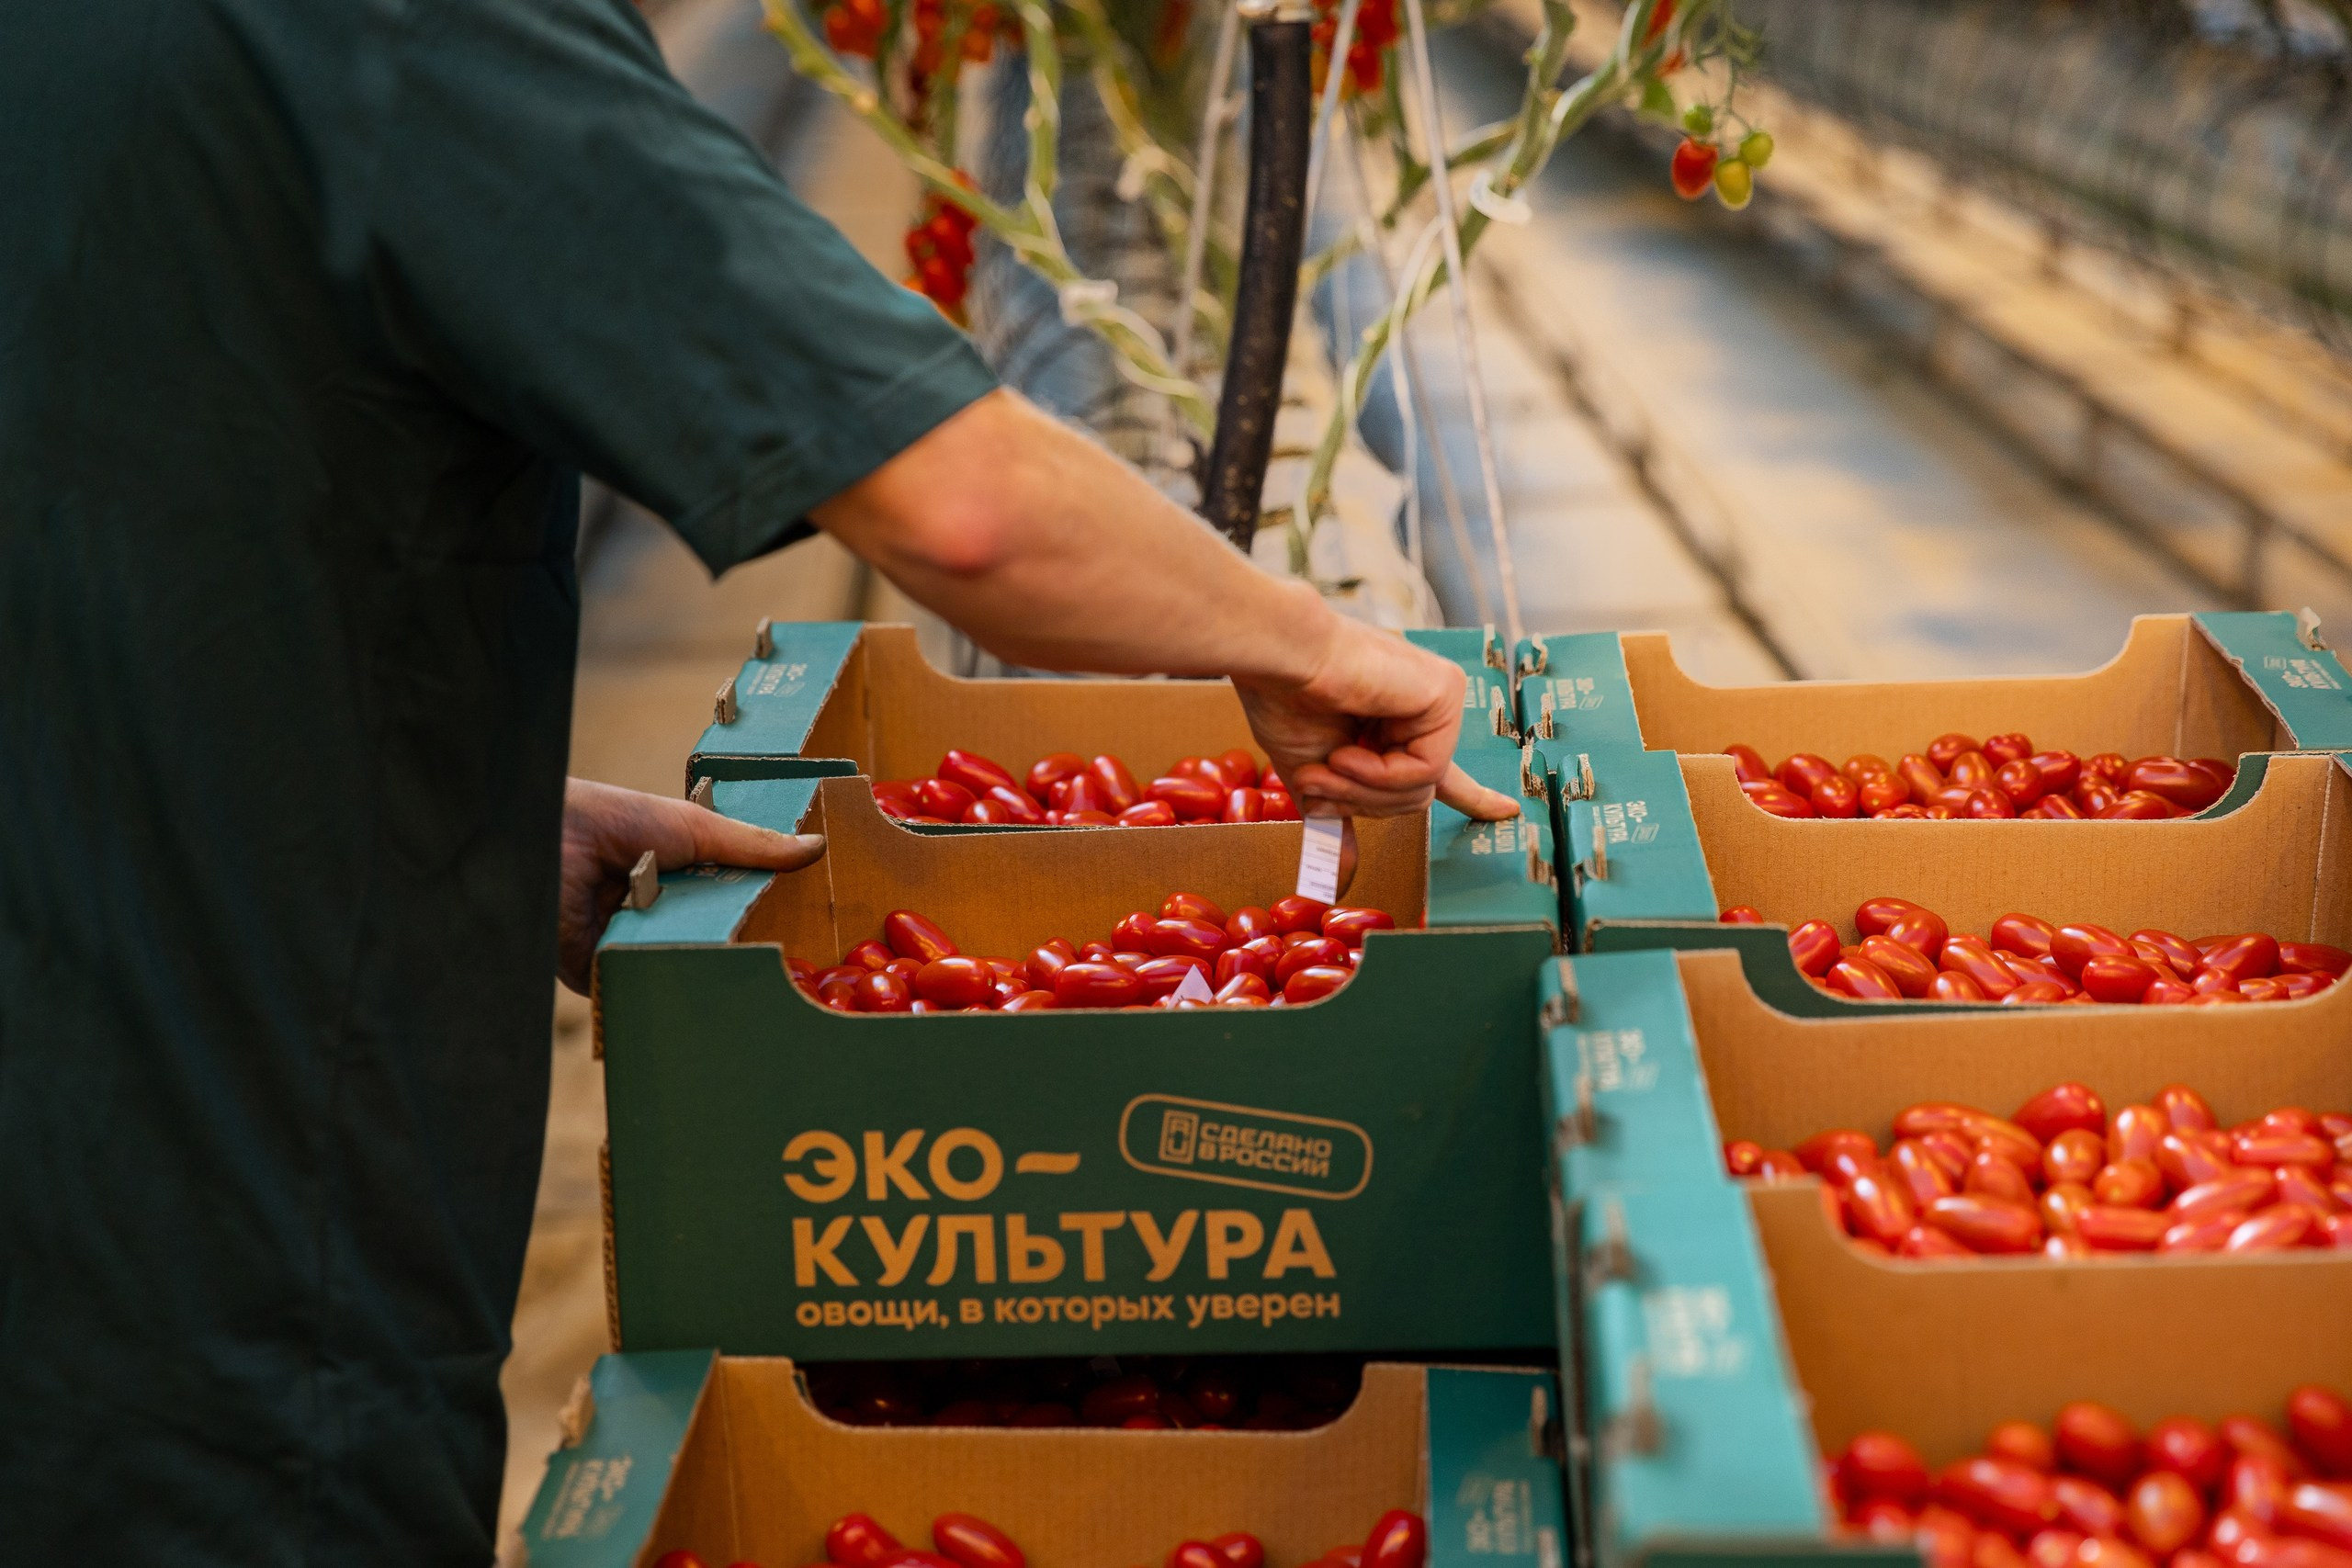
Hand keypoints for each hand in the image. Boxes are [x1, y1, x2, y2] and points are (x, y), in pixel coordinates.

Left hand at [556, 777, 825, 992]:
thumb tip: (816, 846)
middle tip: (786, 970)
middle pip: (708, 942)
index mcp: (676, 878)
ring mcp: (628, 945)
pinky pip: (638, 990)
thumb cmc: (613, 817)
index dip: (762, 917)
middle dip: (737, 952)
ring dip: (701, 972)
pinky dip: (659, 989)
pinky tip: (695, 994)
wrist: (549, 838)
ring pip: (677, 970)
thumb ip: (752, 845)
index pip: (728, 905)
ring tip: (748, 987)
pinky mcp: (600, 973)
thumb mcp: (695, 827)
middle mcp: (654, 913)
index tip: (805, 933)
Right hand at [1233, 615, 1521, 820]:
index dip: (1474, 797)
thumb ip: (1339, 816)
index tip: (1507, 811)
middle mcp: (1425, 711)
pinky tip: (1350, 752)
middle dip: (1363, 800)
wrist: (1281, 659)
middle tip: (1319, 779)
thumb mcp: (1314, 774)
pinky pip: (1427, 770)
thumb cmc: (1286, 701)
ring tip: (1330, 760)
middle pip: (1417, 796)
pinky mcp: (1446, 693)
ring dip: (1365, 789)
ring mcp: (1439, 700)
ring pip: (1423, 788)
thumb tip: (1340, 876)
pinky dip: (1382, 773)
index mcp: (1397, 727)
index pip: (1441, 771)